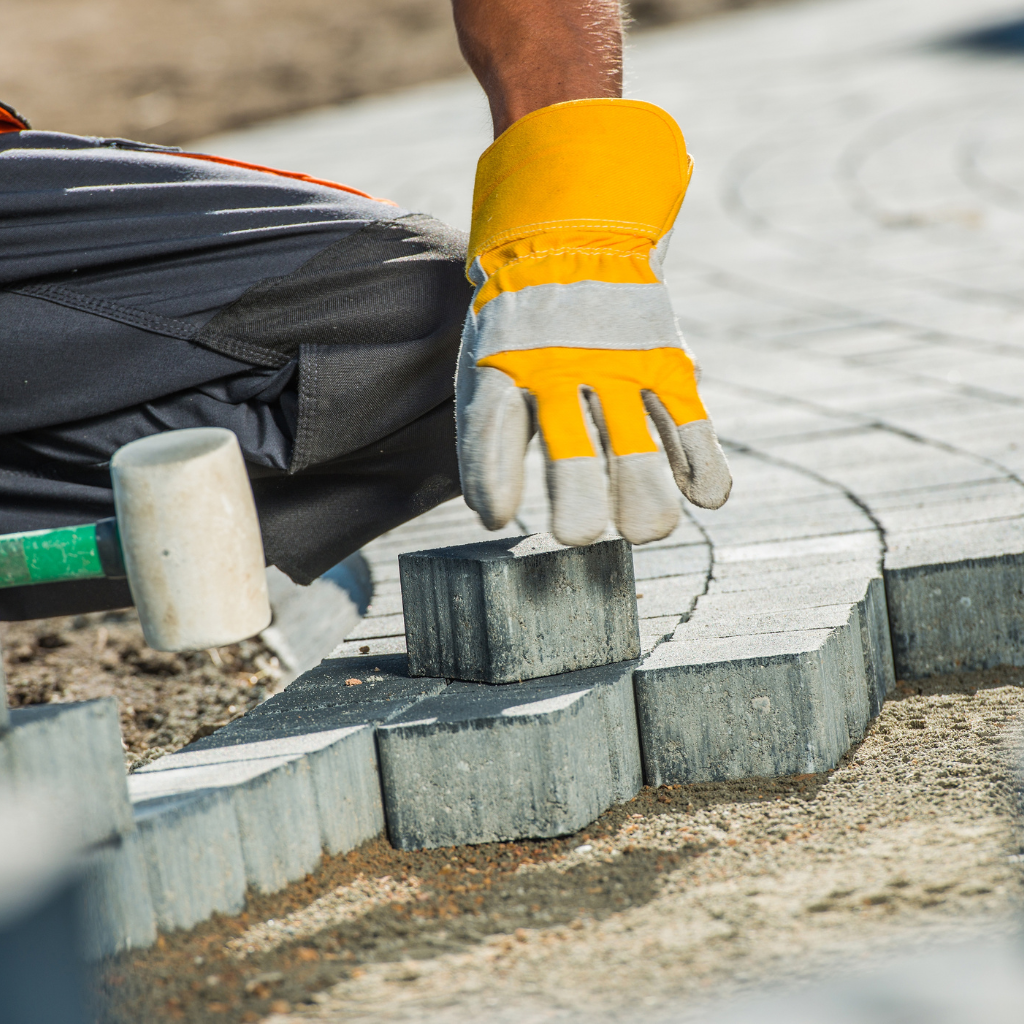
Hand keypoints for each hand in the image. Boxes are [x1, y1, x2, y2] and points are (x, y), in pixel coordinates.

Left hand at [456, 99, 731, 545]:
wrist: (571, 236)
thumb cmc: (518, 329)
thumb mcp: (487, 365)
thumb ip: (490, 435)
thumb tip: (490, 511)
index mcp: (503, 365)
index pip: (493, 430)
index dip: (495, 478)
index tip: (498, 517)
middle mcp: (560, 368)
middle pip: (573, 454)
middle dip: (577, 505)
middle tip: (578, 535)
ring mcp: (618, 366)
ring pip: (637, 448)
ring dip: (644, 500)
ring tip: (645, 530)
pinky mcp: (663, 363)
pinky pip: (689, 421)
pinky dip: (702, 464)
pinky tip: (707, 497)